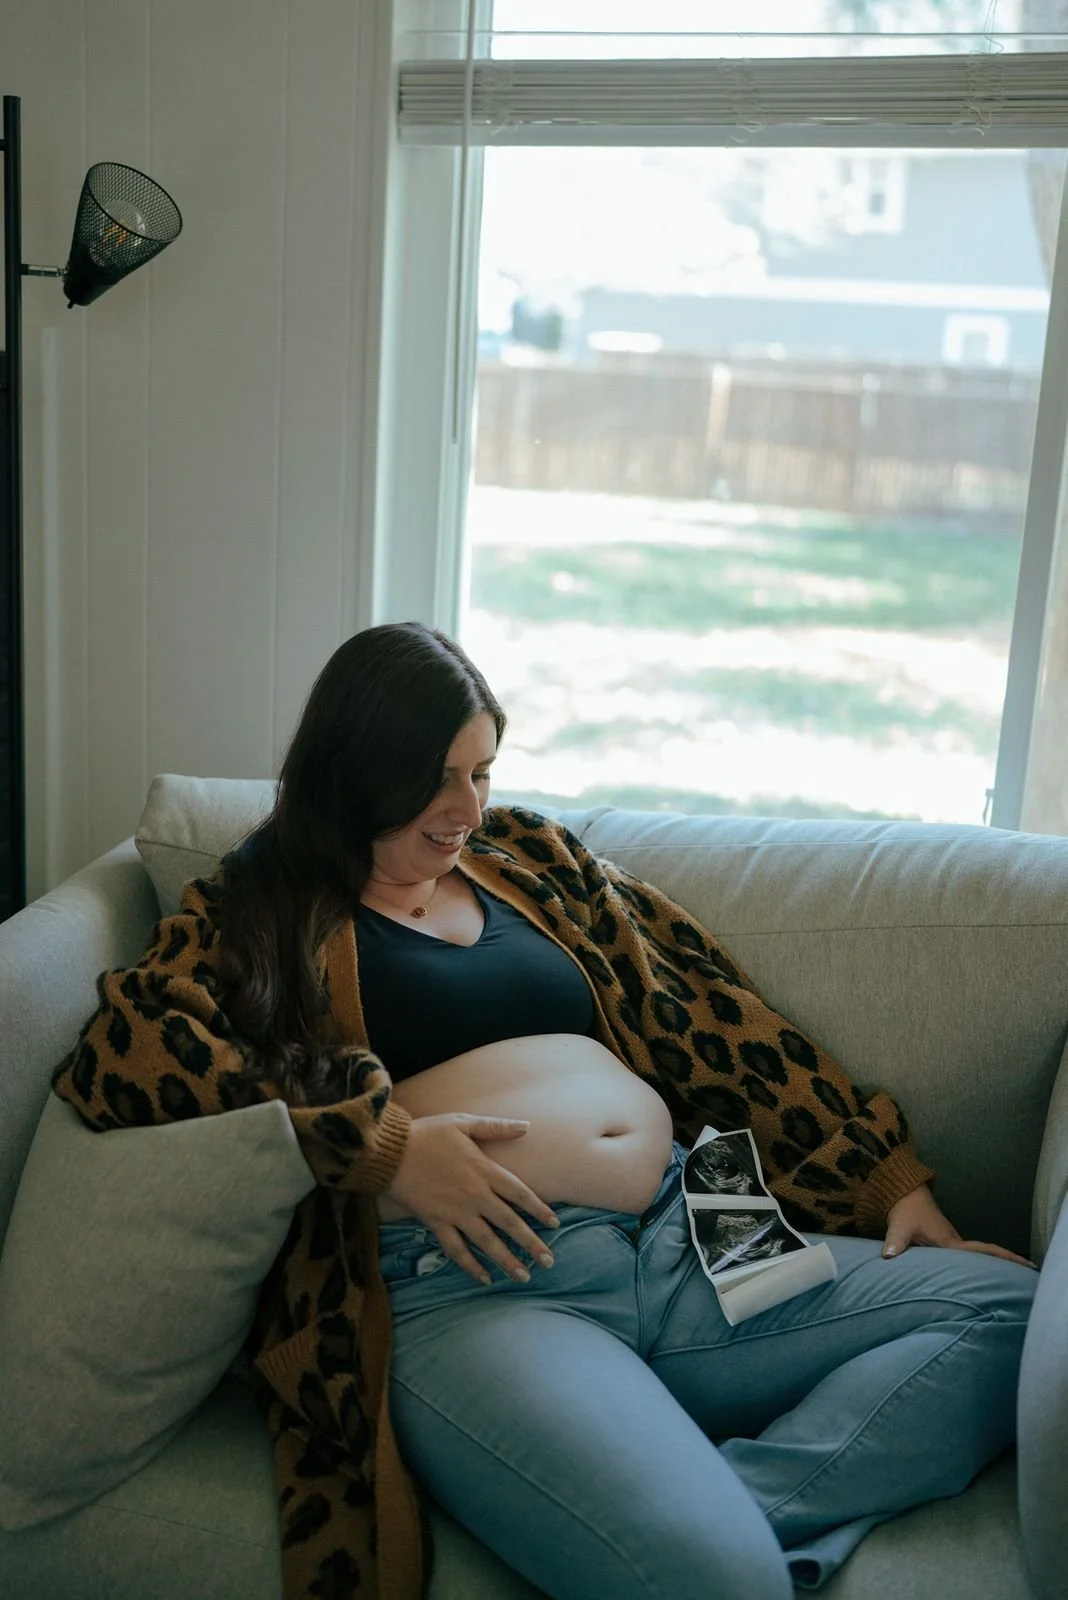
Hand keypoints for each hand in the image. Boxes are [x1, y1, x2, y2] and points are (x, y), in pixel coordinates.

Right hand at [384, 1113, 559, 1284]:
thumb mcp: (463, 1122)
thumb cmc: (427, 1133)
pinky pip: (456, 1250)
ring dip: (507, 1260)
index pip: (520, 1194)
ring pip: (487, 1242)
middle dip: (531, 1243)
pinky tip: (484, 1278)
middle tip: (549, 1261)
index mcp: (484, 1170)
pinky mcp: (436, 1223)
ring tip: (524, 1276)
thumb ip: (496, 1126)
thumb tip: (526, 1126)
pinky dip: (470, 1266)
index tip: (554, 1224)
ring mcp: (456, 1212)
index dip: (539, 1209)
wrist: (389, 1151)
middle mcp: (475, 1195)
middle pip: (510, 1223)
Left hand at [883, 1184, 1034, 1269]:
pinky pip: (965, 1257)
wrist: (903, 1192)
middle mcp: (955, 1243)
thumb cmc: (904, 1210)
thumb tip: (889, 1256)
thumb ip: (895, 1242)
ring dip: (993, 1266)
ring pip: (975, 1258)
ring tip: (1012, 1283)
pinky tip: (982, 1277)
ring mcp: (952, 1242)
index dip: (1005, 1258)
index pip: (983, 1252)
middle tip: (1028, 1277)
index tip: (1026, 1265)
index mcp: (950, 1243)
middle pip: (986, 1256)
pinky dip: (977, 1265)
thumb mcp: (899, 1226)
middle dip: (1007, 1265)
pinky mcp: (945, 1243)